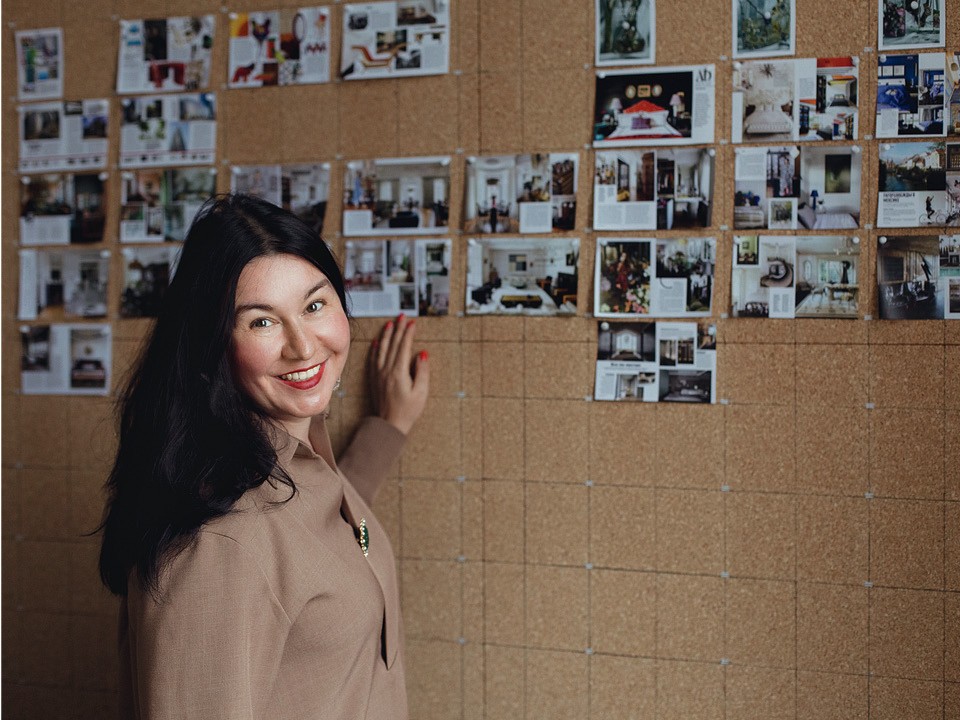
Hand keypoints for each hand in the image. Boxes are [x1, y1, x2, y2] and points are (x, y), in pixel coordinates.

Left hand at [369, 314, 429, 434]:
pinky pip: (373, 359)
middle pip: (392, 344)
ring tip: (389, 324)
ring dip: (385, 335)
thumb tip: (422, 353)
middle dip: (398, 329)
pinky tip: (376, 342)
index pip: (403, 347)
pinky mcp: (374, 379)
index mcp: (399, 372)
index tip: (412, 323)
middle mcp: (386, 370)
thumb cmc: (408, 411)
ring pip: (381, 349)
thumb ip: (422, 371)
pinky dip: (375, 349)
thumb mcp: (421, 392)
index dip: (408, 333)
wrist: (388, 425)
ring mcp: (378, 374)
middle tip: (402, 316)